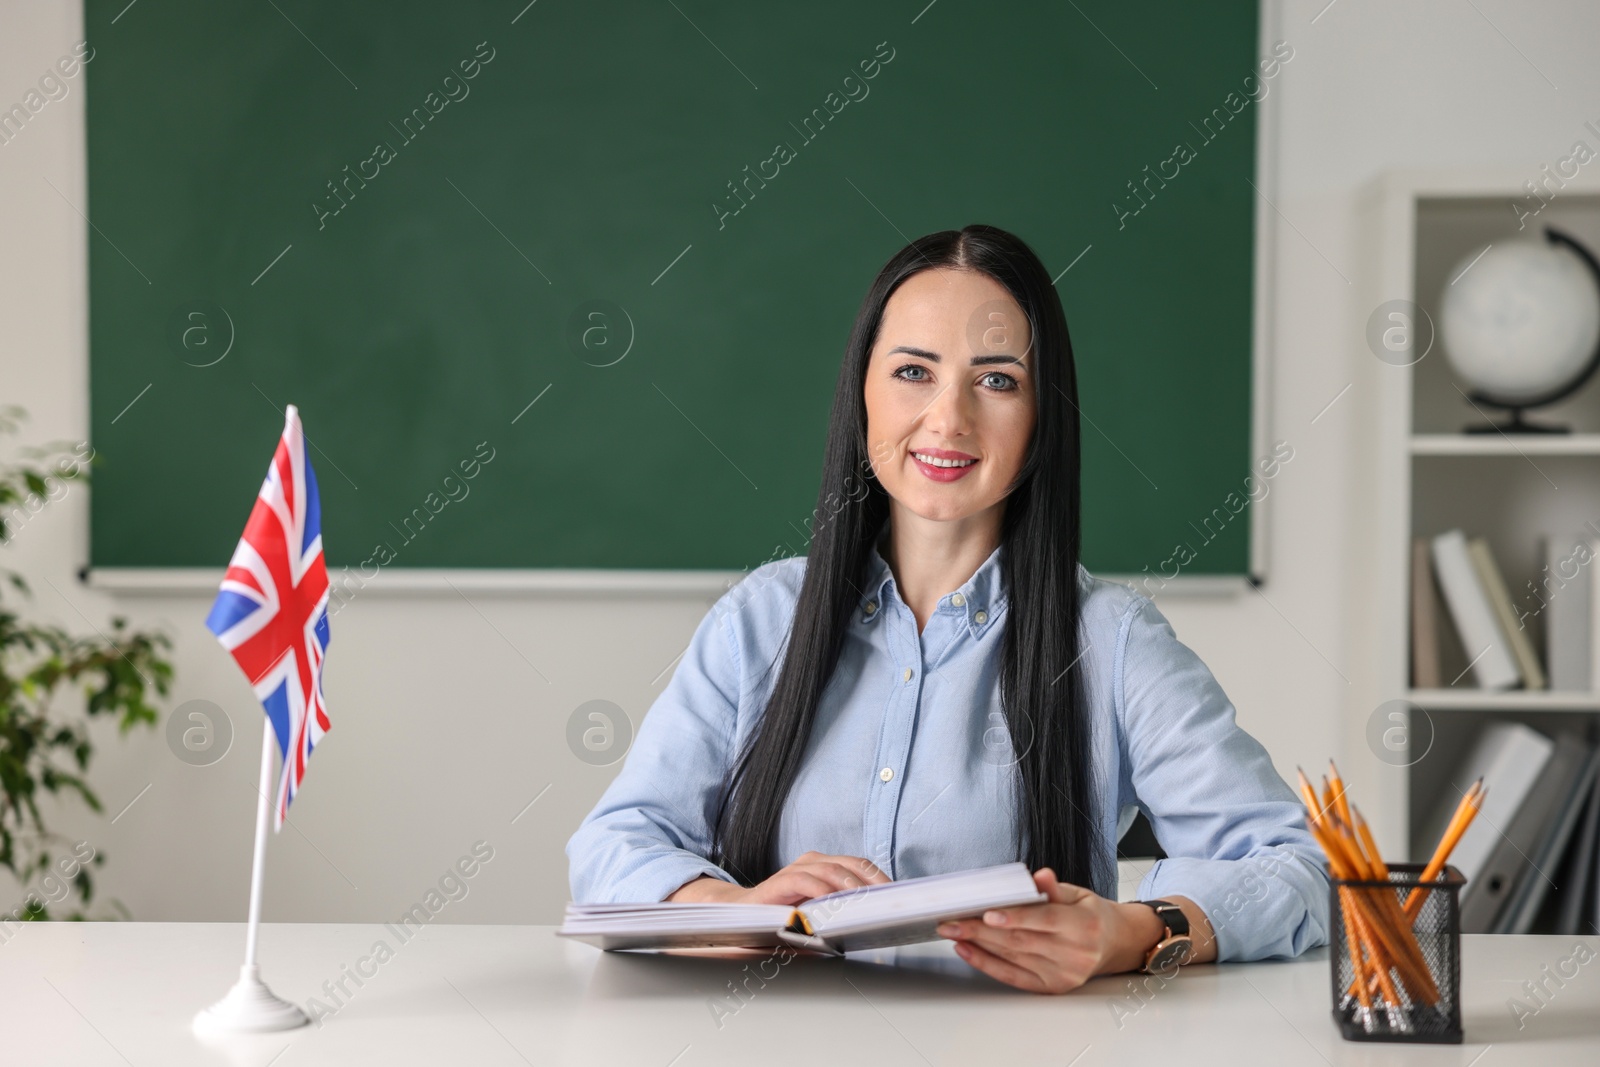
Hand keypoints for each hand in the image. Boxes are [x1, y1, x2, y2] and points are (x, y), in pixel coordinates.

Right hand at [668, 851, 891, 904]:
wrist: (744, 917)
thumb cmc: (787, 917)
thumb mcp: (820, 912)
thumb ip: (841, 911)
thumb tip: (875, 921)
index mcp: (827, 866)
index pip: (862, 866)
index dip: (881, 879)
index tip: (898, 897)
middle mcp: (814, 862)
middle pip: (853, 864)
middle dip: (873, 882)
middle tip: (887, 902)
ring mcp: (797, 870)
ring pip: (832, 869)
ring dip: (850, 886)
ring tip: (865, 903)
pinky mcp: (780, 882)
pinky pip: (805, 881)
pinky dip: (820, 891)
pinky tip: (831, 904)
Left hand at [936, 868, 1184, 993]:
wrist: (1112, 945)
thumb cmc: (1090, 915)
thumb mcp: (1078, 895)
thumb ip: (1054, 889)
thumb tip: (1040, 876)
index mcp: (1084, 926)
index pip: (1044, 921)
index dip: (1015, 917)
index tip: (987, 913)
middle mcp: (1075, 955)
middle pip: (1020, 941)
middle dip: (981, 930)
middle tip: (951, 920)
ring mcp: (1063, 976)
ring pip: (1013, 958)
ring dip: (978, 945)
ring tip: (953, 931)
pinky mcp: (1051, 988)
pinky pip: (1013, 977)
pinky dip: (986, 964)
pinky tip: (967, 950)